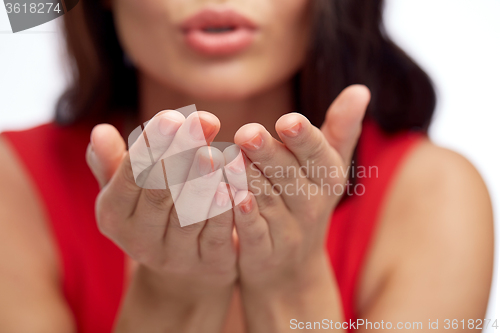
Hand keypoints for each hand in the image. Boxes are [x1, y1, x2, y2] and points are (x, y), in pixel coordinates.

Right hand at [86, 110, 236, 331]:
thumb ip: (114, 162)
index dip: (151, 146)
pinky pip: (216, 237)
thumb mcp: (128, 189)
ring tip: (215, 153)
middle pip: (160, 194)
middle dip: (181, 155)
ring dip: (202, 183)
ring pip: (188, 217)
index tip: (172, 116)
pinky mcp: (208, 265)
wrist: (182, 265)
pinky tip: (234, 186)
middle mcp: (139, 241)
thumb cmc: (155, 210)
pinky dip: (224, 212)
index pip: (131, 176)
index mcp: (114, 216)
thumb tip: (99, 131)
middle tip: (201, 122)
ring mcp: (175, 257)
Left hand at [230, 85, 370, 331]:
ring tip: (228, 158)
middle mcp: (311, 205)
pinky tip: (224, 195)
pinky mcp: (263, 253)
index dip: (303, 139)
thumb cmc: (307, 202)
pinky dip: (240, 215)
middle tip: (246, 133)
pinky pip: (252, 233)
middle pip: (288, 175)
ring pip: (267, 200)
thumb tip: (361, 89)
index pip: (317, 154)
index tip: (288, 121)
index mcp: (326, 177)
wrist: (292, 268)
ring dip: (247, 179)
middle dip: (267, 153)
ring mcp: (288, 232)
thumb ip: (341, 129)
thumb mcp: (328, 168)